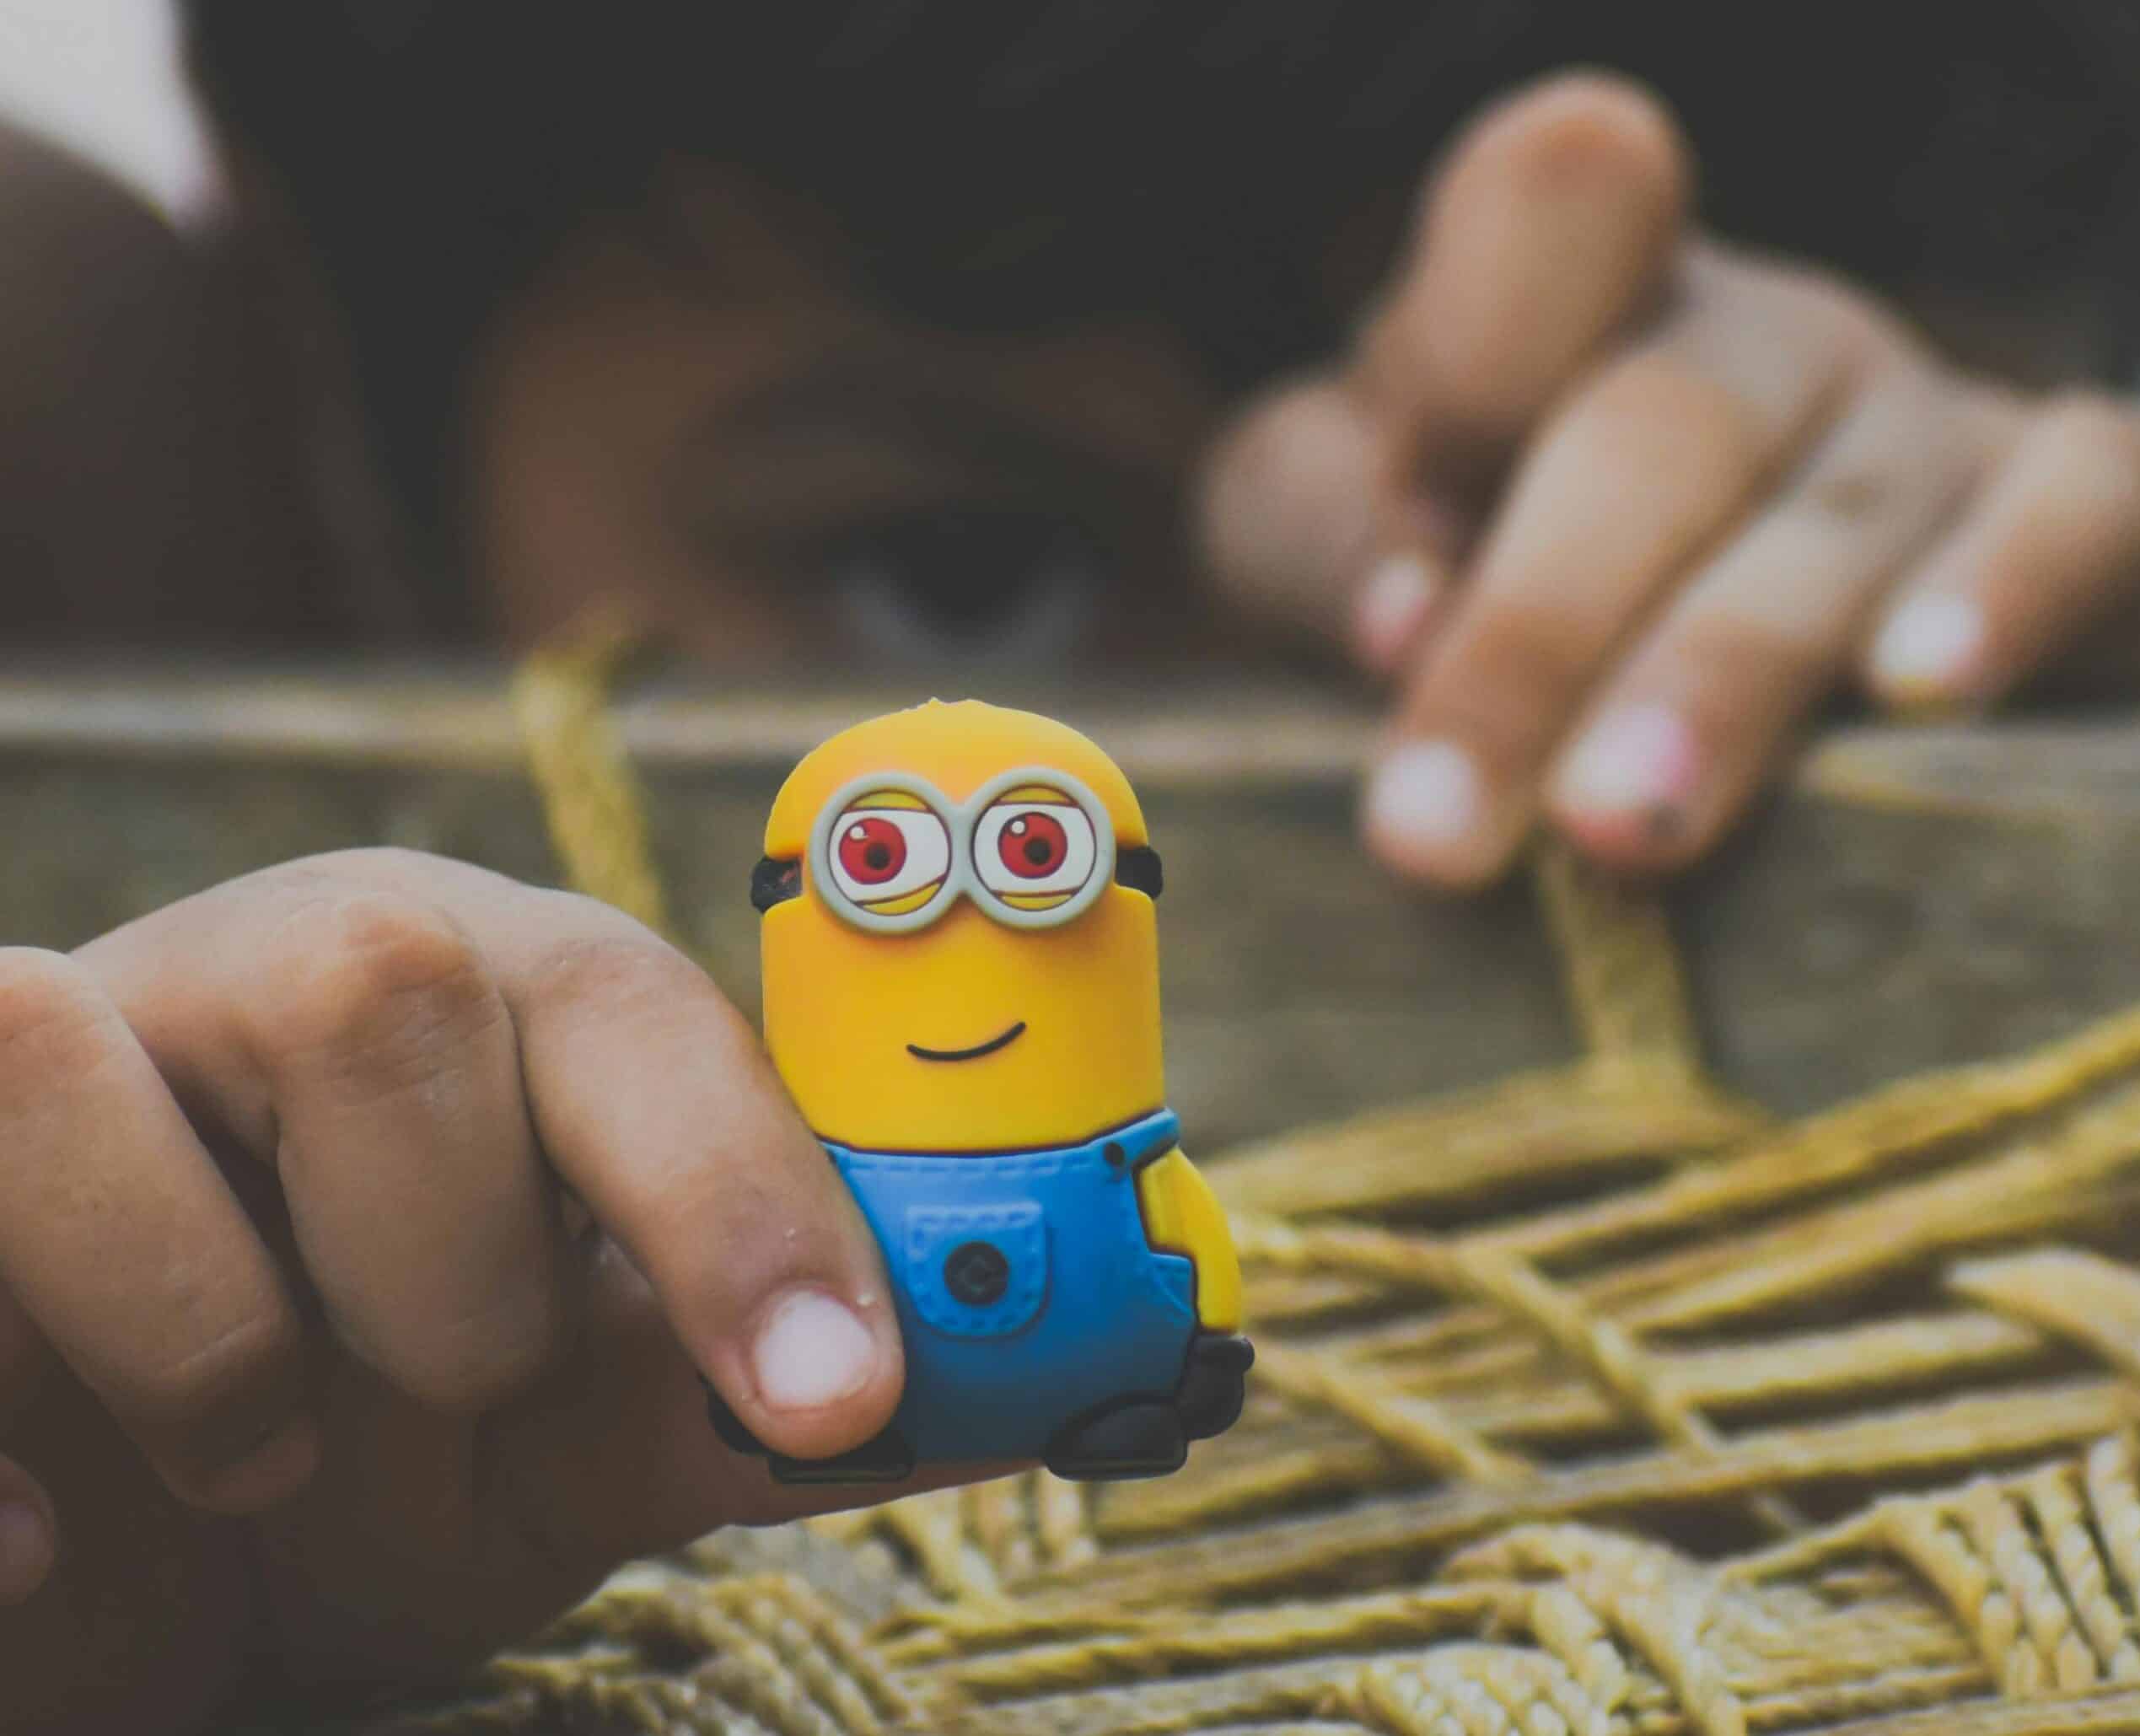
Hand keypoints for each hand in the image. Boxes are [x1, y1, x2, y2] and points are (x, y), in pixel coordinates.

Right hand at [0, 849, 949, 1735]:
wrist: (153, 1554)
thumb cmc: (402, 1452)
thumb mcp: (593, 1429)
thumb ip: (763, 1385)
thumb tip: (1024, 1373)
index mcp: (494, 999)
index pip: (630, 1008)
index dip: (740, 1193)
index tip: (830, 1394)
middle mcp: (275, 976)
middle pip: (383, 976)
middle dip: (452, 1262)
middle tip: (456, 1396)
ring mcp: (72, 1056)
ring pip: (76, 1045)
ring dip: (220, 1335)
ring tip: (255, 1456)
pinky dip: (9, 1442)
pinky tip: (59, 1544)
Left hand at [1200, 71, 2139, 885]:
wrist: (1701, 633)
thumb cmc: (1495, 577)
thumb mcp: (1357, 535)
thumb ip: (1342, 542)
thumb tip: (1398, 620)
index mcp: (1561, 315)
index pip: (1522, 243)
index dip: (1469, 354)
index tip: (1381, 591)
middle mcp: (1745, 342)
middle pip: (1651, 438)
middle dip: (1533, 640)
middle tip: (1435, 829)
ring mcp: (1912, 415)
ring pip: (1833, 516)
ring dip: (1717, 676)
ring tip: (1617, 824)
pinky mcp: (2069, 494)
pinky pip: (2087, 503)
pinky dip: (2008, 587)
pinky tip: (1925, 690)